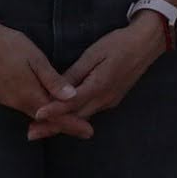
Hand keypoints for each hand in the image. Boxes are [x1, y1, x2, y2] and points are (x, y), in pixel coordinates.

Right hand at [0, 1, 77, 130]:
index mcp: (29, 94)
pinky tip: (47, 109)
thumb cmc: (10, 45)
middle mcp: (17, 102)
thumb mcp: (36, 59)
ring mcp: (8, 100)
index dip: (73, 124)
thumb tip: (72, 96)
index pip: (56, 115)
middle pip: (46, 119)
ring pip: (35, 114)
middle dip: (65, 124)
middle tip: (85, 129)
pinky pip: (25, 108)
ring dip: (52, 119)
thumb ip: (53, 80)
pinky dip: (40, 111)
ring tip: (70, 121)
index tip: (89, 132)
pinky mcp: (2, 96)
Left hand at [45, 10, 169, 127]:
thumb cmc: (119, 44)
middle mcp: (105, 98)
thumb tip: (56, 88)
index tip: (36, 116)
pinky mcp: (111, 99)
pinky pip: (90, 111)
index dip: (53, 110)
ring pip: (82, 117)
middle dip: (53, 126)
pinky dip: (74, 116)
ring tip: (41, 129)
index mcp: (100, 85)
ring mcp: (110, 101)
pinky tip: (62, 118)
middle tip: (31, 133)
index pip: (72, 102)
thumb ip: (75, 73)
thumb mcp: (93, 54)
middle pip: (75, 117)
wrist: (145, 44)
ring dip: (62, 124)